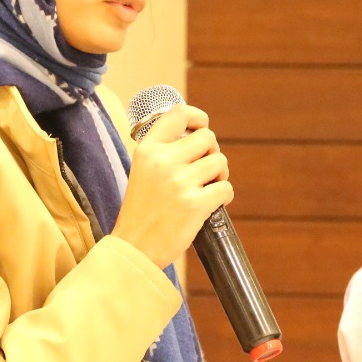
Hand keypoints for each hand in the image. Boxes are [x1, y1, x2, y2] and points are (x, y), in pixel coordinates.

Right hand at [112, 104, 232, 268]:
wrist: (134, 247)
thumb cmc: (142, 210)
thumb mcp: (142, 170)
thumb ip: (164, 151)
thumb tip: (200, 137)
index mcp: (148, 149)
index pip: (180, 113)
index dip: (198, 118)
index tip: (201, 128)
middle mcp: (163, 161)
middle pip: (208, 138)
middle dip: (212, 153)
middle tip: (204, 172)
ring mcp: (179, 182)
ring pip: (220, 162)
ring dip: (220, 175)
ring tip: (207, 189)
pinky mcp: (194, 204)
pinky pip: (226, 188)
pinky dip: (224, 196)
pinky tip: (211, 204)